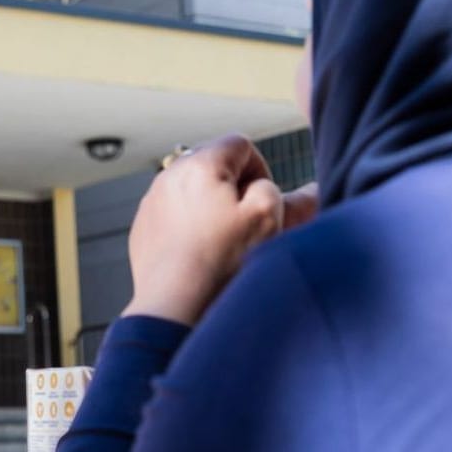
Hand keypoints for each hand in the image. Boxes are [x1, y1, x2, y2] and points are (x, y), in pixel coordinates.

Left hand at [123, 136, 308, 326]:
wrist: (174, 306)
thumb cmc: (219, 264)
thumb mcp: (267, 220)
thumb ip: (287, 196)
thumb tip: (307, 191)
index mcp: (201, 164)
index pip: (240, 144)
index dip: (260, 170)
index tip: (263, 199)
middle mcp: (170, 175)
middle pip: (214, 166)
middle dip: (236, 189)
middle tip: (248, 223)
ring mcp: (153, 202)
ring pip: (194, 191)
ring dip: (213, 208)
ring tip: (224, 242)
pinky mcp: (144, 228)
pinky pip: (175, 214)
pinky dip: (190, 227)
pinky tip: (201, 253)